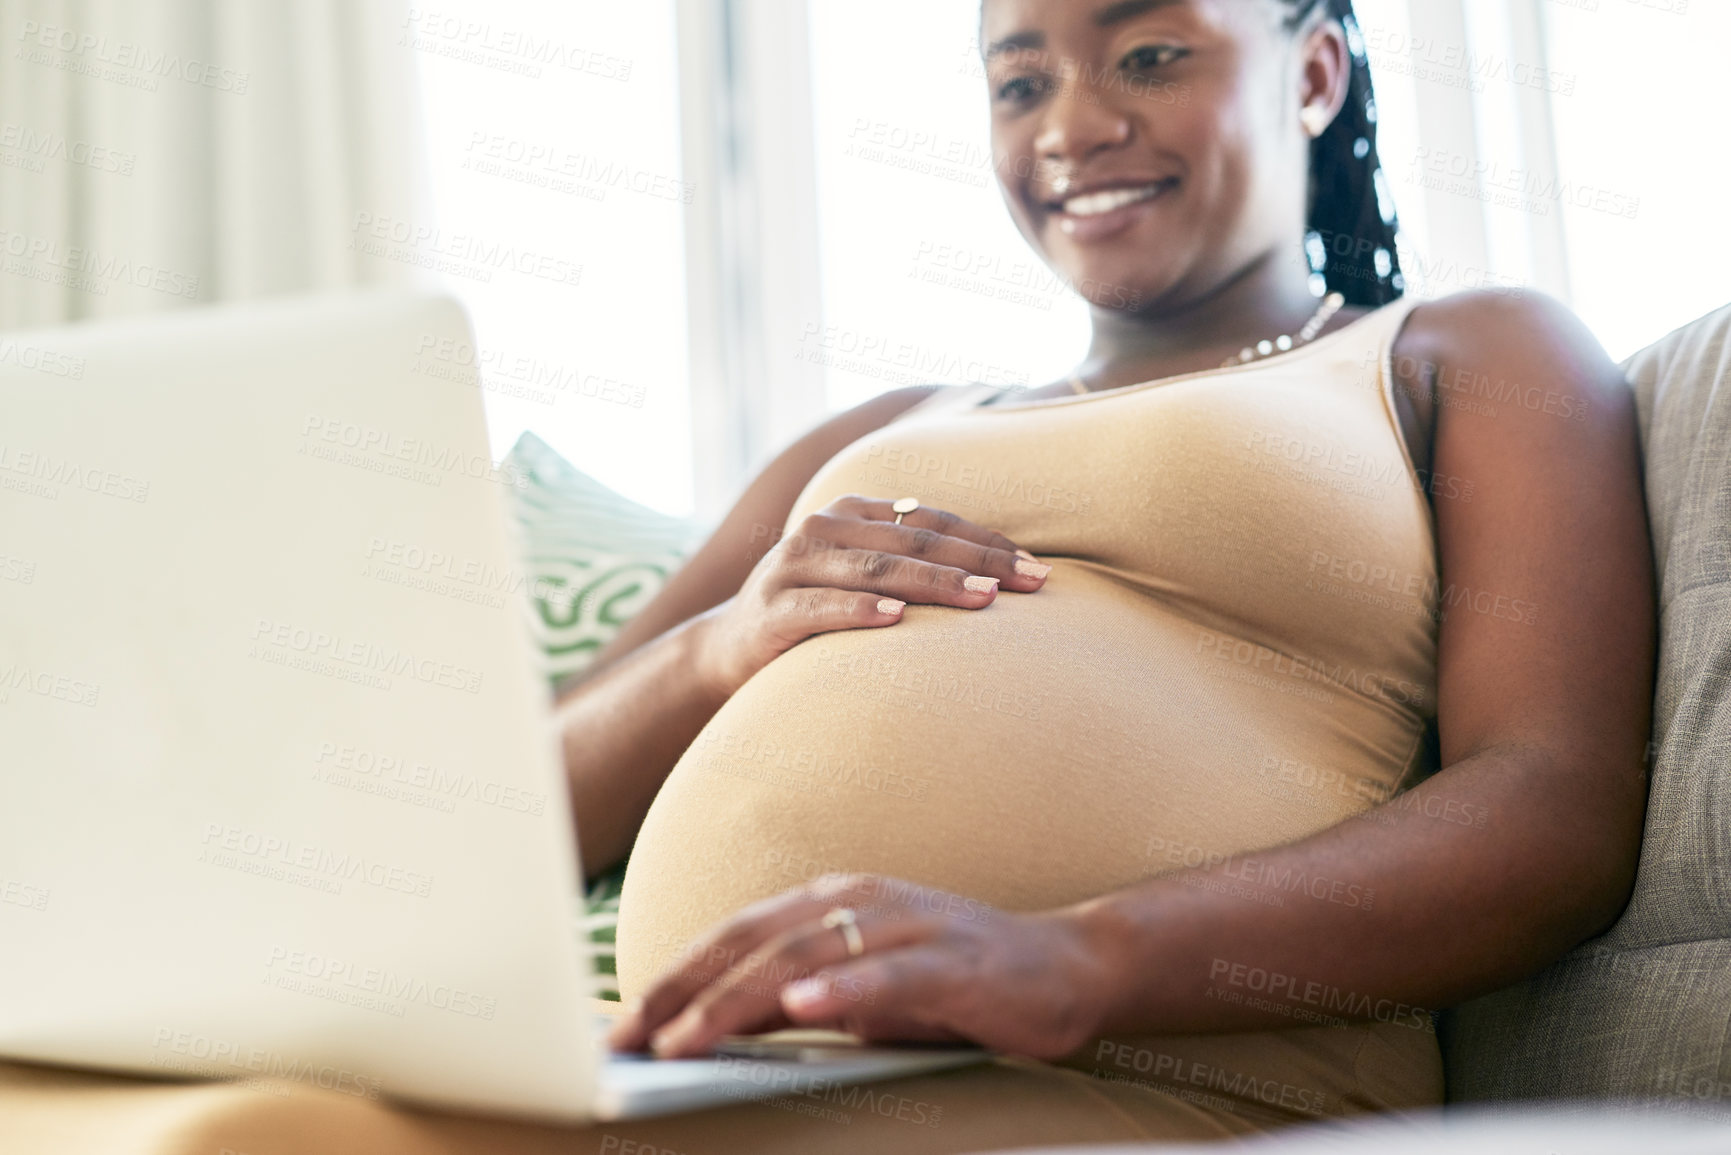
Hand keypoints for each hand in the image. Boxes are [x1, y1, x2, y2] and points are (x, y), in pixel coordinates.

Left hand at [607, 873, 1113, 1060]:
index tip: (619, 1023)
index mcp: (830, 902)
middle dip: (683, 991)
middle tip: (628, 1037)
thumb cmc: (954, 983)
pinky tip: (802, 1006)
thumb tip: (711, 1028)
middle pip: (754, 942)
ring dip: (739, 998)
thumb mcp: (860, 991)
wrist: (1067, 968)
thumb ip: (794, 998)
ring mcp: (908, 925)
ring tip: (688, 1038)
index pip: (734, 936)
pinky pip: (889, 973)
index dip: (672, 976)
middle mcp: (860, 901)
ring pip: (807, 956)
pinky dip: (842, 988)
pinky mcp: (953, 960)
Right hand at [690, 496, 1049, 697]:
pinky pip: (824, 608)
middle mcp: (822, 528)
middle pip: (913, 542)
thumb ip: (913, 564)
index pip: (932, 521)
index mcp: (852, 513)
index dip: (987, 542)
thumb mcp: (862, 577)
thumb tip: (1003, 576)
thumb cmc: (818, 611)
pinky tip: (897, 619)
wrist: (731, 650)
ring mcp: (792, 566)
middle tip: (1027, 583)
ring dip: (933, 583)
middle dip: (976, 562)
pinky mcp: (772, 610)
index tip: (1037, 569)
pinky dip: (861, 612)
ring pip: (876, 569)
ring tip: (982, 597)